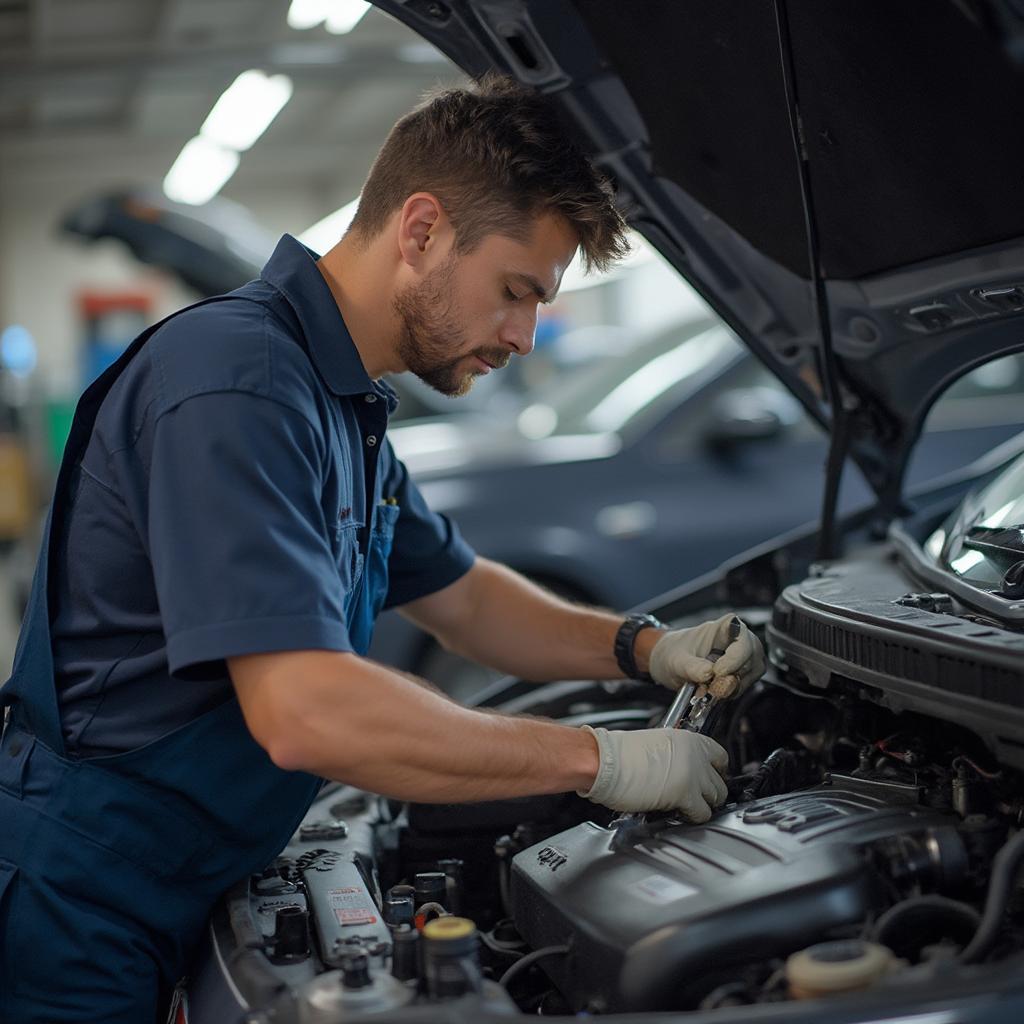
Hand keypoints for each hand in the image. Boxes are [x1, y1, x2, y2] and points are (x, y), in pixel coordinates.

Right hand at [577, 725, 728, 821]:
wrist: (604, 761)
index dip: (714, 771)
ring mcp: (693, 775)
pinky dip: (694, 817)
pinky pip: (703, 813)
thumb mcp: (655, 744)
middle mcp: (695, 755)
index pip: (720, 756)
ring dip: (704, 804)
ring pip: (716, 797)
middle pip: (720, 780)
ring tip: (687, 806)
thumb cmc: (618, 754)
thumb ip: (675, 756)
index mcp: (687, 739)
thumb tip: (681, 769)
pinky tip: (681, 813)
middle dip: (710, 791)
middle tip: (696, 796)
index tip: (708, 778)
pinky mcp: (685, 795)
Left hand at [648, 613, 764, 698]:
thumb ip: (691, 667)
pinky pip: (745, 685)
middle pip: (751, 656)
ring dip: (731, 686)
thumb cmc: (673, 652)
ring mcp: (742, 657)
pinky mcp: (741, 673)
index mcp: (722, 627)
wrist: (668, 662)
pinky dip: (730, 692)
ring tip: (709, 688)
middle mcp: (737, 639)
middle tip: (712, 685)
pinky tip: (714, 690)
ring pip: (751, 673)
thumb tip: (708, 674)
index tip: (718, 671)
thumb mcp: (676, 660)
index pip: (741, 635)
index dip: (735, 655)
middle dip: (733, 675)